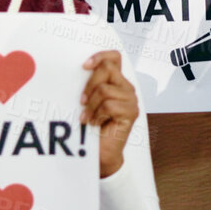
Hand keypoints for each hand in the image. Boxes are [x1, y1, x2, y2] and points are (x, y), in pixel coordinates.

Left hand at [82, 50, 138, 178]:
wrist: (100, 153)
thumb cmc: (91, 126)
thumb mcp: (88, 100)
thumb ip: (89, 84)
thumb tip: (79, 70)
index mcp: (116, 81)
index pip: (114, 57)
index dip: (100, 56)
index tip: (84, 66)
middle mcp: (126, 88)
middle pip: (108, 68)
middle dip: (89, 84)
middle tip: (81, 101)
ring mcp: (131, 100)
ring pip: (105, 89)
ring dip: (91, 105)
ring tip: (87, 117)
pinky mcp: (131, 113)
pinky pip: (109, 105)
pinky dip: (97, 115)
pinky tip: (94, 123)